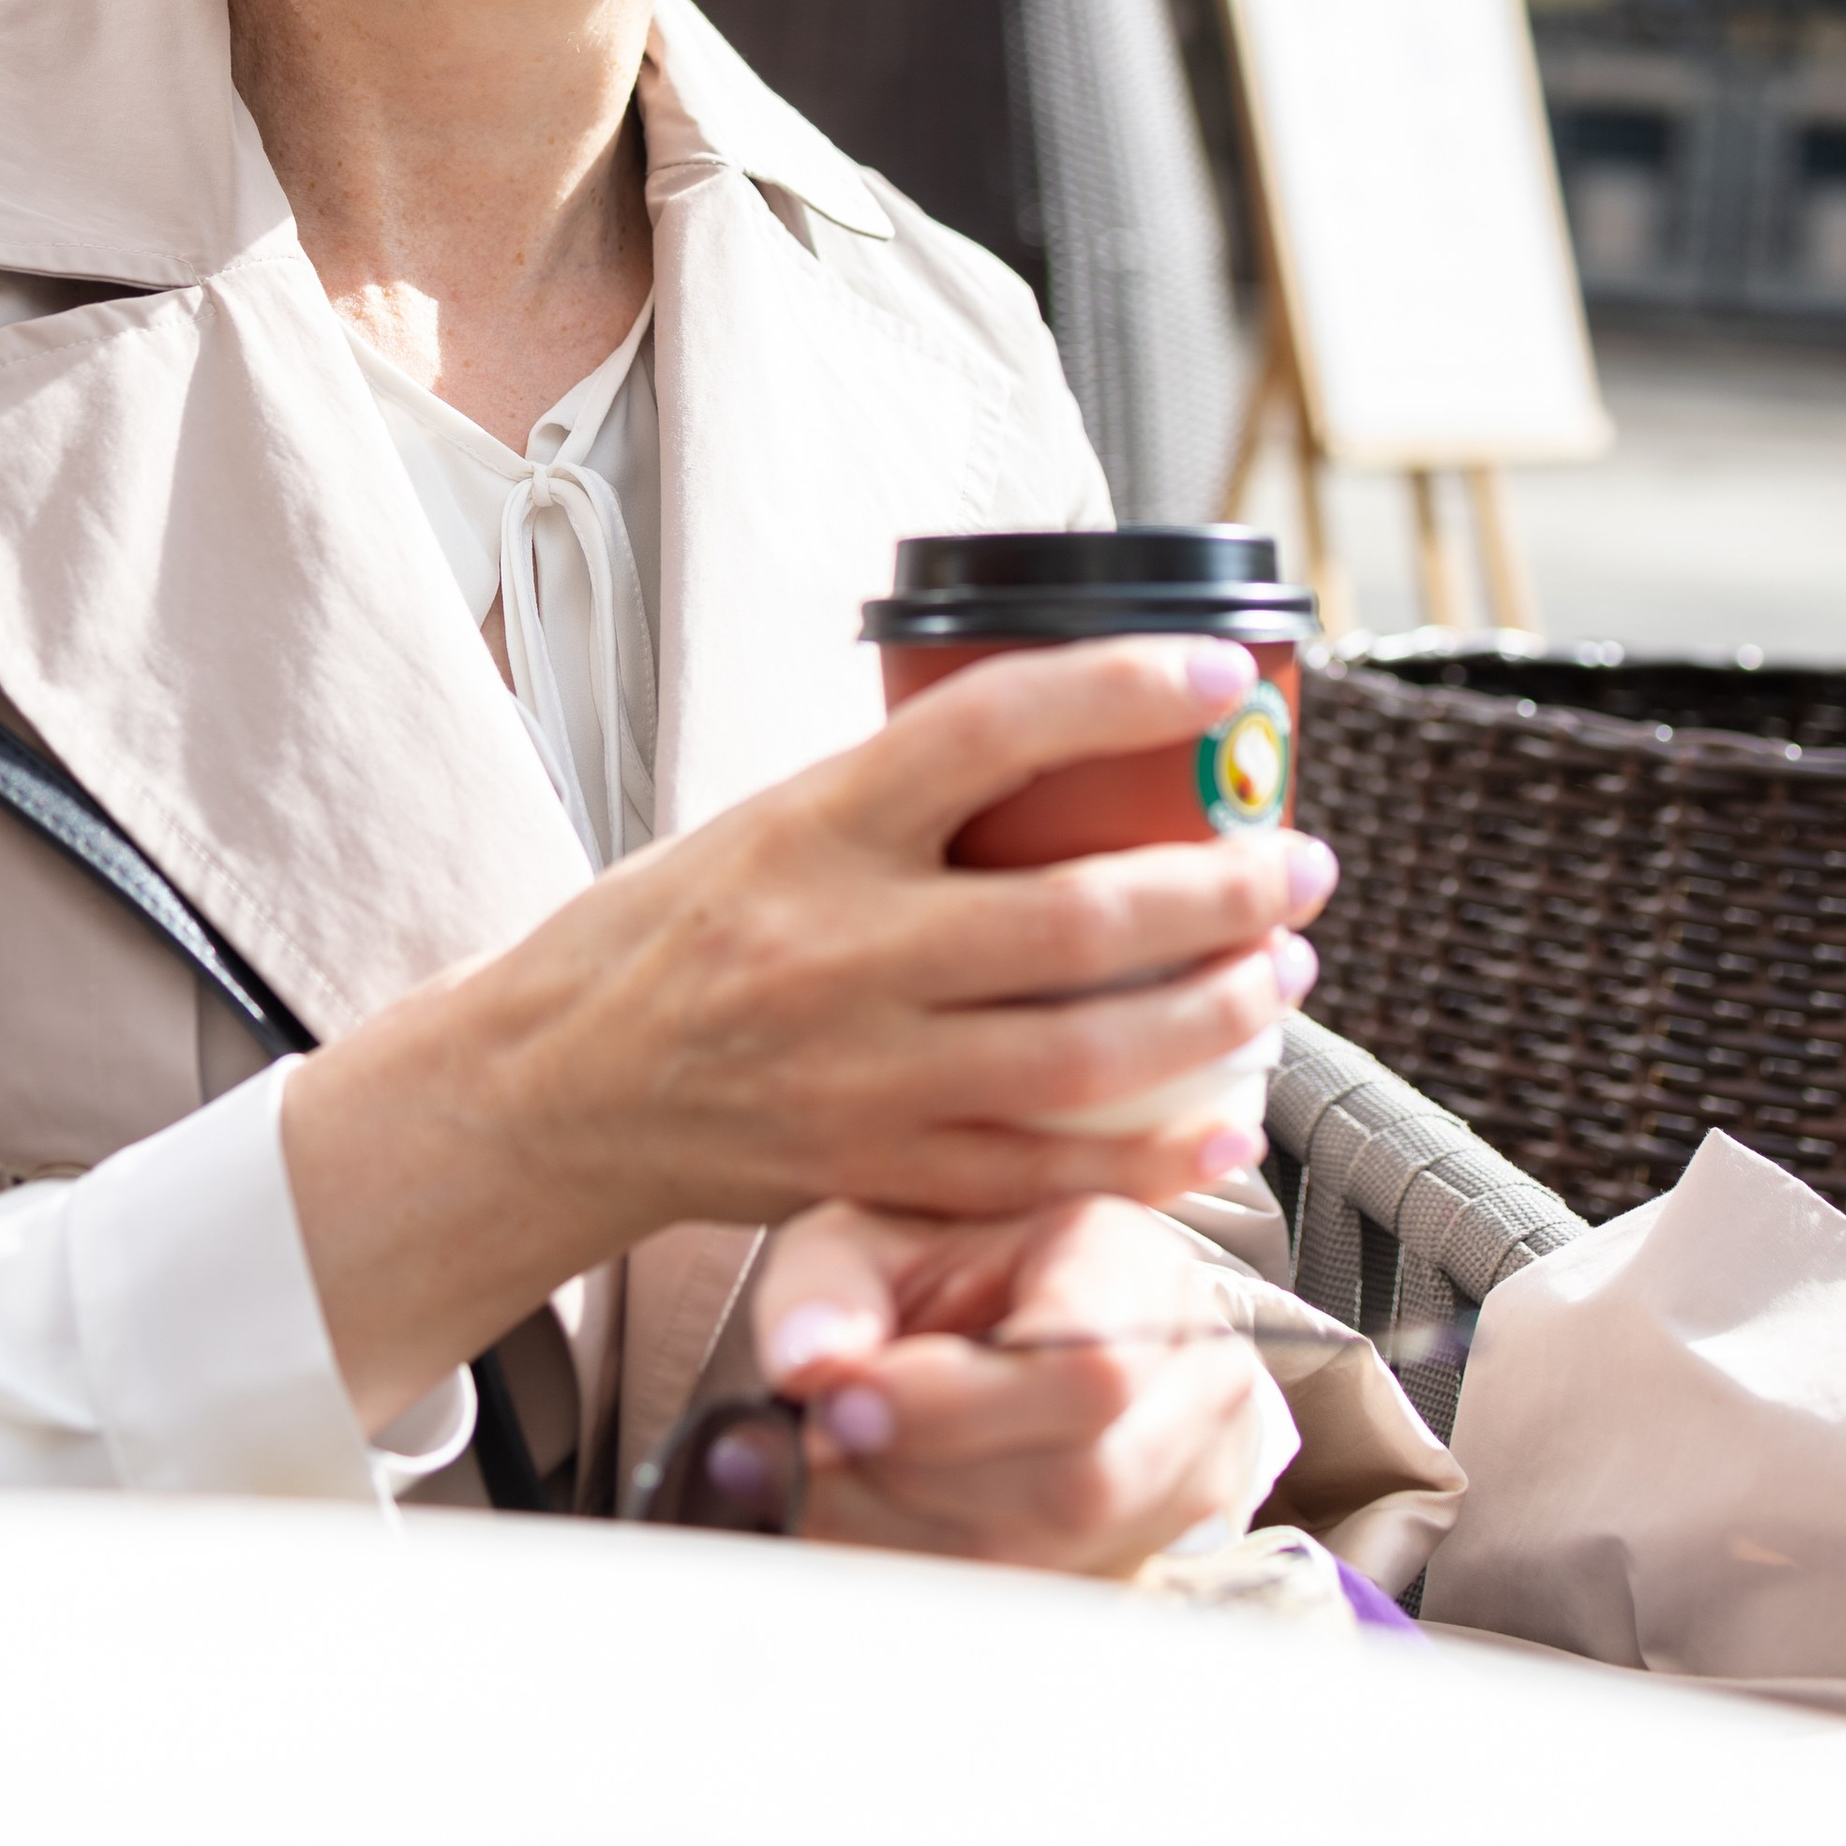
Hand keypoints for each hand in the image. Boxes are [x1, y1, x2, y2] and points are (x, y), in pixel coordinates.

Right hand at [283, 632, 1333, 1426]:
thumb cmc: (666, 935)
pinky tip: (1226, 1128)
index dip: (1121, 689)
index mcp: (815, 826)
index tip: (1223, 675)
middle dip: (1224, 890)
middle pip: (1079, 915)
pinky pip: (1044, 1170)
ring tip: (1280, 974)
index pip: (990, 726)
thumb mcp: (769, 820)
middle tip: (1300, 864)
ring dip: (1216, 1013)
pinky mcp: (871, 1169)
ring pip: (1088, 1051)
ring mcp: (862, 1071)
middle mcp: (842, 947)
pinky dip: (1153, 1156)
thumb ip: (904, 803)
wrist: (546, 1089)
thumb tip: (1076, 753)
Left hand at [755, 1194, 1280, 1573]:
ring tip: (819, 1482)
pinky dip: (926, 1563)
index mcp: (1128, 1261)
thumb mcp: (868, 1237)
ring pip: (1056, 1549)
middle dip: (922, 1475)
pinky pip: (1035, 1588)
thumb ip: (827, 1289)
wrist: (1000, 1316)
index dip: (960, 1404)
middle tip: (809, 1448)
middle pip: (1077, 1475)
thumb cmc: (933, 1266)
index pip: (1087, 1359)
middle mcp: (1188, 1375)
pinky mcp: (1140, 1550)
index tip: (842, 1404)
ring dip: (913, 1532)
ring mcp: (1180, 1476)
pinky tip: (859, 1521)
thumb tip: (808, 1366)